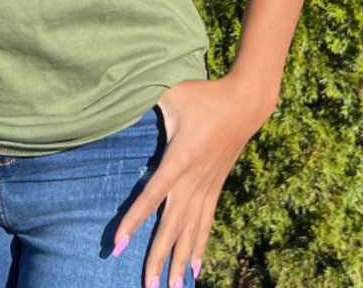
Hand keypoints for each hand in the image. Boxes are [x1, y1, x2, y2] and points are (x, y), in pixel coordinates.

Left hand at [111, 75, 272, 287]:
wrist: (245, 102)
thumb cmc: (205, 95)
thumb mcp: (172, 93)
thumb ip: (147, 97)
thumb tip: (122, 94)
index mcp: (179, 159)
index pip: (151, 195)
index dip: (133, 221)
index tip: (118, 245)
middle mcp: (193, 180)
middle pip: (172, 226)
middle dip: (157, 258)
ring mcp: (207, 186)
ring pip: (190, 231)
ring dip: (178, 261)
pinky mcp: (216, 187)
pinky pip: (205, 223)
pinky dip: (198, 247)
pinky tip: (194, 270)